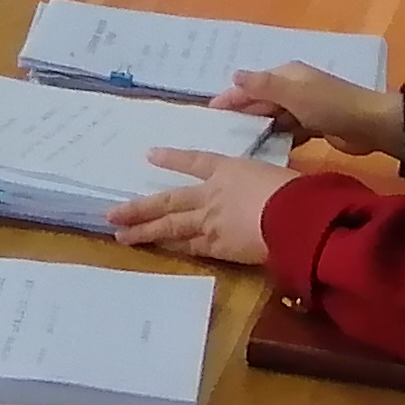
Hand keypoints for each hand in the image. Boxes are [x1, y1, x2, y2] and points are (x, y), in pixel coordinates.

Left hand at [109, 146, 293, 264]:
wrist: (291, 215)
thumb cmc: (292, 189)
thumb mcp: (275, 175)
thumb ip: (259, 182)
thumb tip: (259, 190)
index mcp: (229, 169)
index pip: (196, 161)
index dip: (172, 159)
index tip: (150, 155)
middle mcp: (211, 194)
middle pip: (168, 200)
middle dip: (140, 206)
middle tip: (112, 213)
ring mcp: (209, 221)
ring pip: (170, 227)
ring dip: (145, 231)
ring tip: (121, 235)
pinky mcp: (216, 246)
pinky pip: (189, 246)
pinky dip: (173, 247)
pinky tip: (157, 249)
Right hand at [214, 62, 402, 159]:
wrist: (370, 126)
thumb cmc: (330, 106)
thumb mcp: (294, 94)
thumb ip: (263, 86)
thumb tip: (234, 74)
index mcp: (287, 75)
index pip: (251, 84)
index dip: (231, 96)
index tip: (210, 111)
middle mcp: (293, 88)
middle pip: (261, 101)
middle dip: (242, 113)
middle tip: (218, 133)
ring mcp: (304, 107)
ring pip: (273, 117)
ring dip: (258, 128)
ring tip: (235, 145)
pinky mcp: (313, 126)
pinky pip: (288, 131)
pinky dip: (276, 138)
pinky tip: (263, 152)